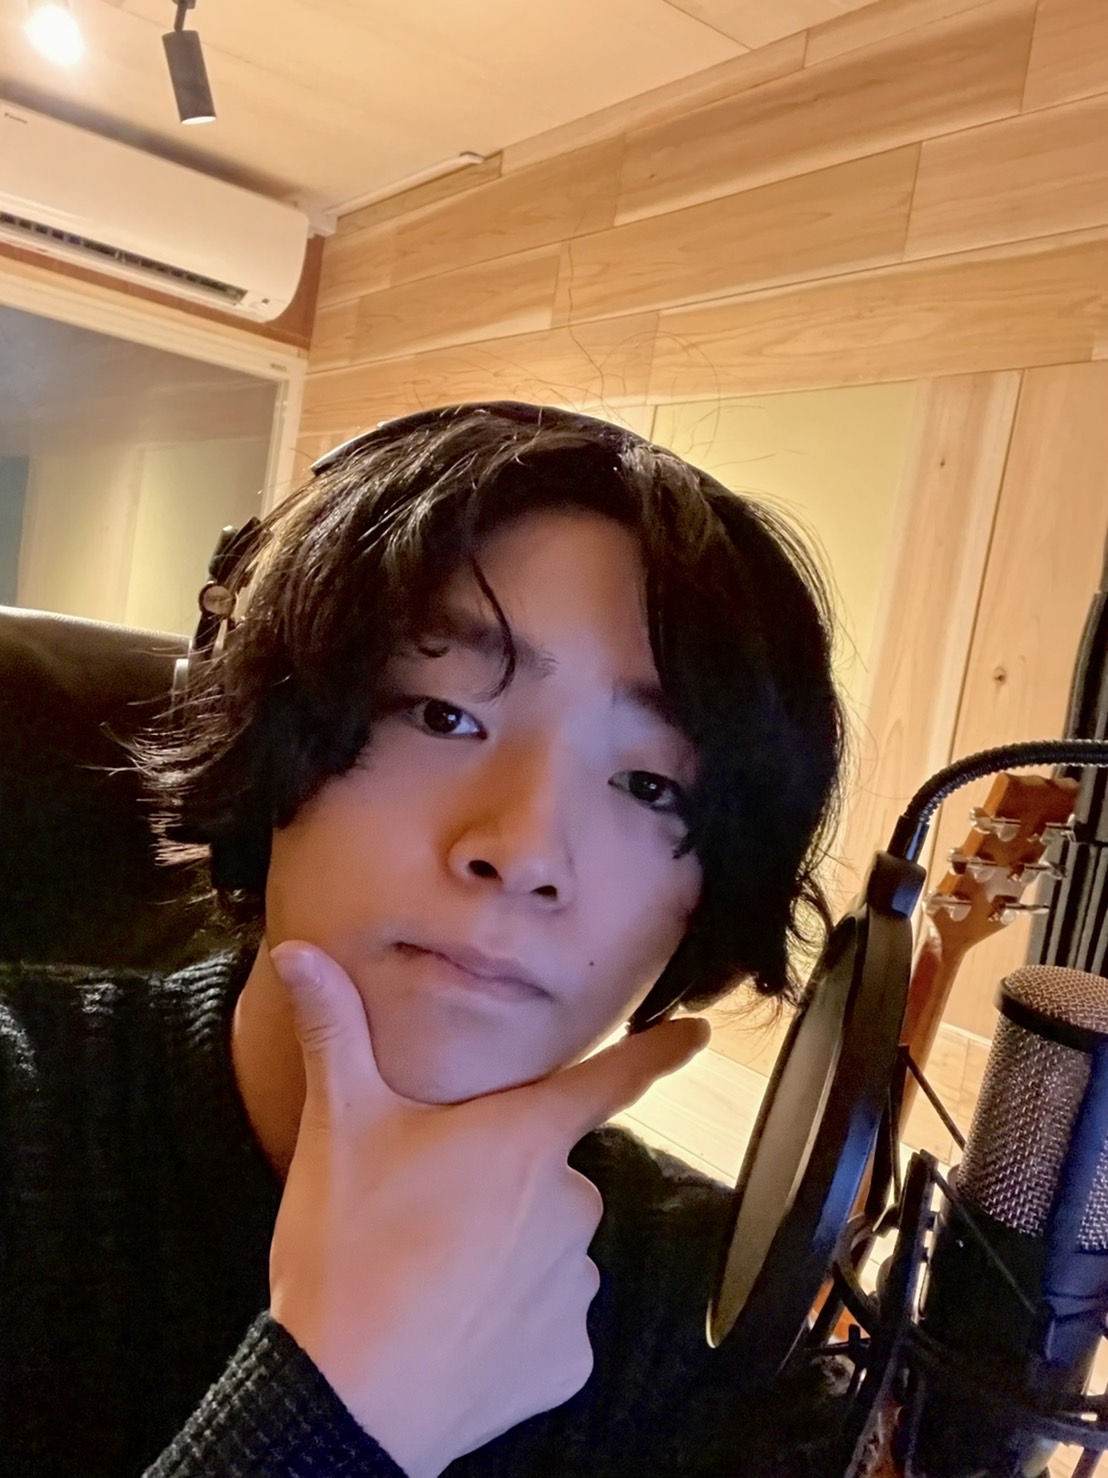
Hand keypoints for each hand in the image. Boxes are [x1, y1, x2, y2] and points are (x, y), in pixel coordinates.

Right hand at [267, 941, 708, 1477]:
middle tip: (430, 1212)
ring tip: (433, 1275)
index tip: (699, 1035)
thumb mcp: (338, 1129)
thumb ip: (334, 1033)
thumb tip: (298, 954)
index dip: (658, 1052)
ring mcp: (575, 1287)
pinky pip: (550, 1322)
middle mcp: (569, 1205)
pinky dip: (512, 1323)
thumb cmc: (348, 1253)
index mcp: (524, 1139)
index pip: (611, 1079)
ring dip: (508, 1254)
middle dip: (503, 1184)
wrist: (347, 1401)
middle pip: (548, 1173)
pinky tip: (458, 1329)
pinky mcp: (569, 1358)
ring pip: (551, 1249)